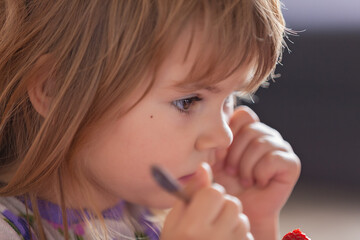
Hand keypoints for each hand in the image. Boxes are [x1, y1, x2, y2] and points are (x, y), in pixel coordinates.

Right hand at [161, 163, 253, 239]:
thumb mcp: (175, 220)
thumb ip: (190, 192)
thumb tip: (204, 167)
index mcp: (192, 227)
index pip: (214, 193)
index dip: (210, 195)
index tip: (203, 203)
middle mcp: (214, 238)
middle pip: (232, 204)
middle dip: (223, 207)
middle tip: (211, 219)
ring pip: (242, 220)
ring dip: (233, 222)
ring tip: (218, 234)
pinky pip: (248, 236)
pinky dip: (239, 238)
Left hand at [212, 106, 300, 237]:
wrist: (242, 211)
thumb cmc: (223, 188)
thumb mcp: (208, 166)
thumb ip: (205, 152)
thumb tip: (211, 144)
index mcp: (246, 130)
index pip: (243, 114)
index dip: (230, 133)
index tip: (220, 156)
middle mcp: (265, 135)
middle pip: (251, 129)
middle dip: (235, 154)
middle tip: (231, 172)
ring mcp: (279, 148)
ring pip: (262, 143)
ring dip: (247, 166)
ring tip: (244, 180)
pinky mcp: (291, 163)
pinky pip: (274, 158)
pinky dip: (261, 173)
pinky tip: (258, 182)